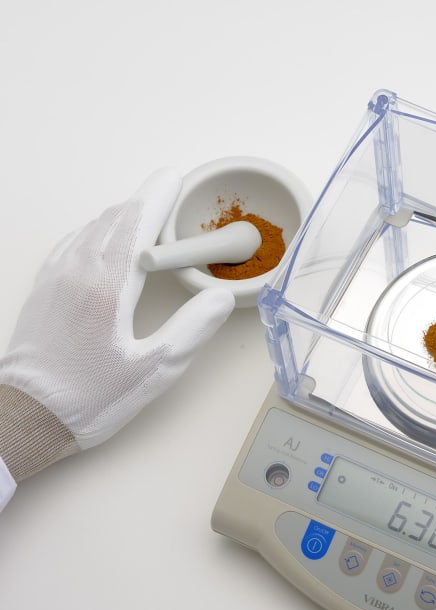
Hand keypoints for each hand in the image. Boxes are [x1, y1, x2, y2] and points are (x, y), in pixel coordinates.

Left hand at [0, 169, 234, 480]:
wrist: (28, 416)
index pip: (136, 226)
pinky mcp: (42, 292)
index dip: (158, 198)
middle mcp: (77, 274)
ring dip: (119, 217)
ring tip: (143, 215)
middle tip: (168, 195)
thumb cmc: (90, 397)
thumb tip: (219, 298)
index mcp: (108, 289)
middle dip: (143, 202)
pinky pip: (70, 246)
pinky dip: (93, 233)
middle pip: (113, 221)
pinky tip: (100, 241)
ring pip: (89, 230)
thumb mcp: (154, 371)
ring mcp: (55, 280)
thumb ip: (191, 329)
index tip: (173, 178)